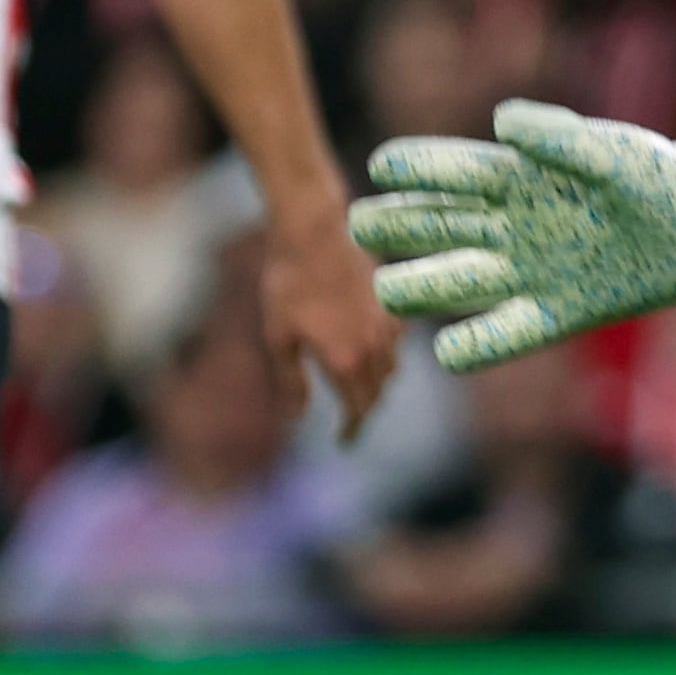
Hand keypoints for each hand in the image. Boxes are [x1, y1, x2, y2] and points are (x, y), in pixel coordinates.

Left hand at [260, 208, 401, 438]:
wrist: (313, 232)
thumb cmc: (287, 284)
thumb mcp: (278, 337)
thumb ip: (293, 382)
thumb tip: (298, 418)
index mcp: (344, 362)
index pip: (357, 410)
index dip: (351, 429)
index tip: (343, 442)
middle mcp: (374, 349)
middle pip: (377, 394)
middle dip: (364, 411)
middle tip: (350, 421)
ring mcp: (388, 326)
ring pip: (391, 369)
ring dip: (377, 384)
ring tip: (360, 389)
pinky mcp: (392, 305)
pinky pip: (396, 343)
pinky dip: (386, 356)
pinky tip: (372, 350)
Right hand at [348, 101, 675, 371]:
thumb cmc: (664, 177)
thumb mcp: (614, 154)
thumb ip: (558, 138)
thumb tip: (499, 123)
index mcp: (523, 177)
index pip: (455, 170)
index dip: (416, 168)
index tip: (378, 167)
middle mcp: (517, 224)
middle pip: (442, 225)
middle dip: (400, 225)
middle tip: (357, 227)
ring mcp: (533, 270)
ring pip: (462, 278)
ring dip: (424, 284)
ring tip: (384, 289)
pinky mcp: (559, 312)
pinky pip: (508, 330)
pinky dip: (479, 342)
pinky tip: (447, 352)